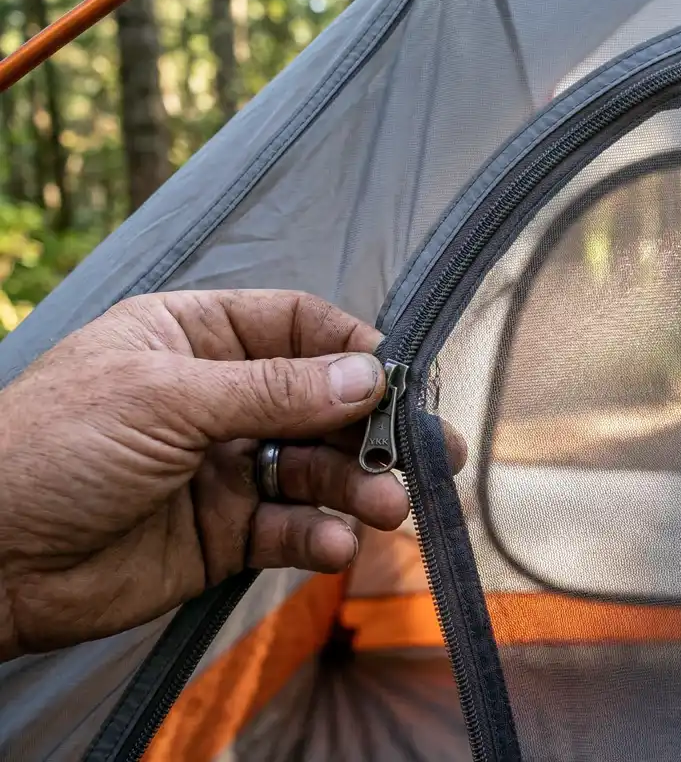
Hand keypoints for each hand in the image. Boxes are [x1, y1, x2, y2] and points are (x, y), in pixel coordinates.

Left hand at [0, 290, 465, 661]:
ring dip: (357, 489)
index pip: (296, 328)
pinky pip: (289, 530)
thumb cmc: (54, 449)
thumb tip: (369, 375)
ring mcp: (224, 468)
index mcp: (194, 339)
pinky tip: (333, 546)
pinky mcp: (224, 534)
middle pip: (322, 404)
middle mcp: (218, 399)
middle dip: (374, 431)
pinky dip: (318, 538)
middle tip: (431, 456)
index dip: (352, 350)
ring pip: (316, 471)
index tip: (399, 380)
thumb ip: (274, 391)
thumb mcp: (165, 399)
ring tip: (390, 510)